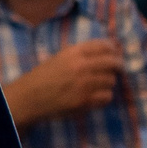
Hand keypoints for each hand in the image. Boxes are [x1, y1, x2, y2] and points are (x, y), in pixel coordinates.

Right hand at [5, 39, 124, 123]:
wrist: (28, 97)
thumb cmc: (44, 76)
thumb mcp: (61, 57)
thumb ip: (83, 53)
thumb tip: (111, 49)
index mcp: (74, 52)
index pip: (105, 46)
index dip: (114, 50)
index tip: (115, 54)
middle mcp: (80, 66)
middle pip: (113, 63)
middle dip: (118, 66)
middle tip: (117, 70)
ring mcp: (83, 84)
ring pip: (111, 80)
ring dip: (108, 83)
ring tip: (99, 85)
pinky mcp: (84, 101)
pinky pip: (107, 97)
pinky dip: (104, 97)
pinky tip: (96, 96)